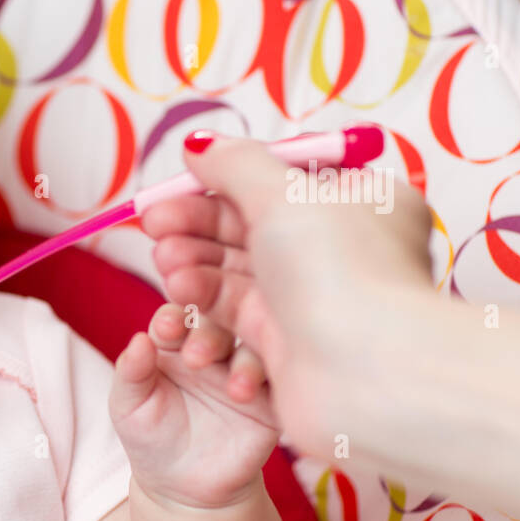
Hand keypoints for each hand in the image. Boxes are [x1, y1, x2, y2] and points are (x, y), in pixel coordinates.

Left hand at [109, 301, 279, 508]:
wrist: (184, 488)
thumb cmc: (150, 438)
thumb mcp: (129, 407)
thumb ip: (131, 373)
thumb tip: (137, 340)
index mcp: (176, 341)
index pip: (178, 317)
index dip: (173, 319)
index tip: (165, 328)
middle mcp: (214, 349)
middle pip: (219, 326)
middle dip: (210, 335)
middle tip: (197, 357)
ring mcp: (245, 371)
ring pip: (254, 352)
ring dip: (246, 364)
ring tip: (234, 388)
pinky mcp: (271, 400)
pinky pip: (282, 386)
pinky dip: (278, 387)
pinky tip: (267, 399)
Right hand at [141, 133, 432, 457]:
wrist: (365, 373)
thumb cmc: (342, 273)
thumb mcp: (283, 195)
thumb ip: (234, 164)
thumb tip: (199, 146)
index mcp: (360, 202)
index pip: (278, 181)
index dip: (221, 181)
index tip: (175, 187)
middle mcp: (339, 250)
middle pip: (250, 226)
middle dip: (196, 224)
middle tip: (154, 225)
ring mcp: (313, 298)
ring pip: (237, 271)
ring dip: (194, 262)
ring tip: (167, 264)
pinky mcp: (287, 341)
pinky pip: (236, 315)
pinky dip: (206, 303)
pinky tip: (183, 295)